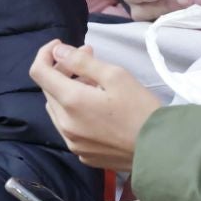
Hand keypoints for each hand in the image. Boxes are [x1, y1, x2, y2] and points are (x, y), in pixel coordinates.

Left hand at [29, 40, 160, 172]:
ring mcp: (72, 143)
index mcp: (70, 102)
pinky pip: (69, 127)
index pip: (39, 72)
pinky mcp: (83, 155)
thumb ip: (81, 61)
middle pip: (49, 90)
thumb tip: (57, 51)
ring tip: (94, 83)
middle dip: (62, 70)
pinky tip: (97, 109)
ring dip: (67, 91)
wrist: (161, 151)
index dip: (45, 54)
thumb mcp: (115, 75)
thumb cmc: (141, 109)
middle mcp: (65, 125)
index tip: (60, 46)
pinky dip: (74, 112)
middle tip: (87, 57)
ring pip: (57, 109)